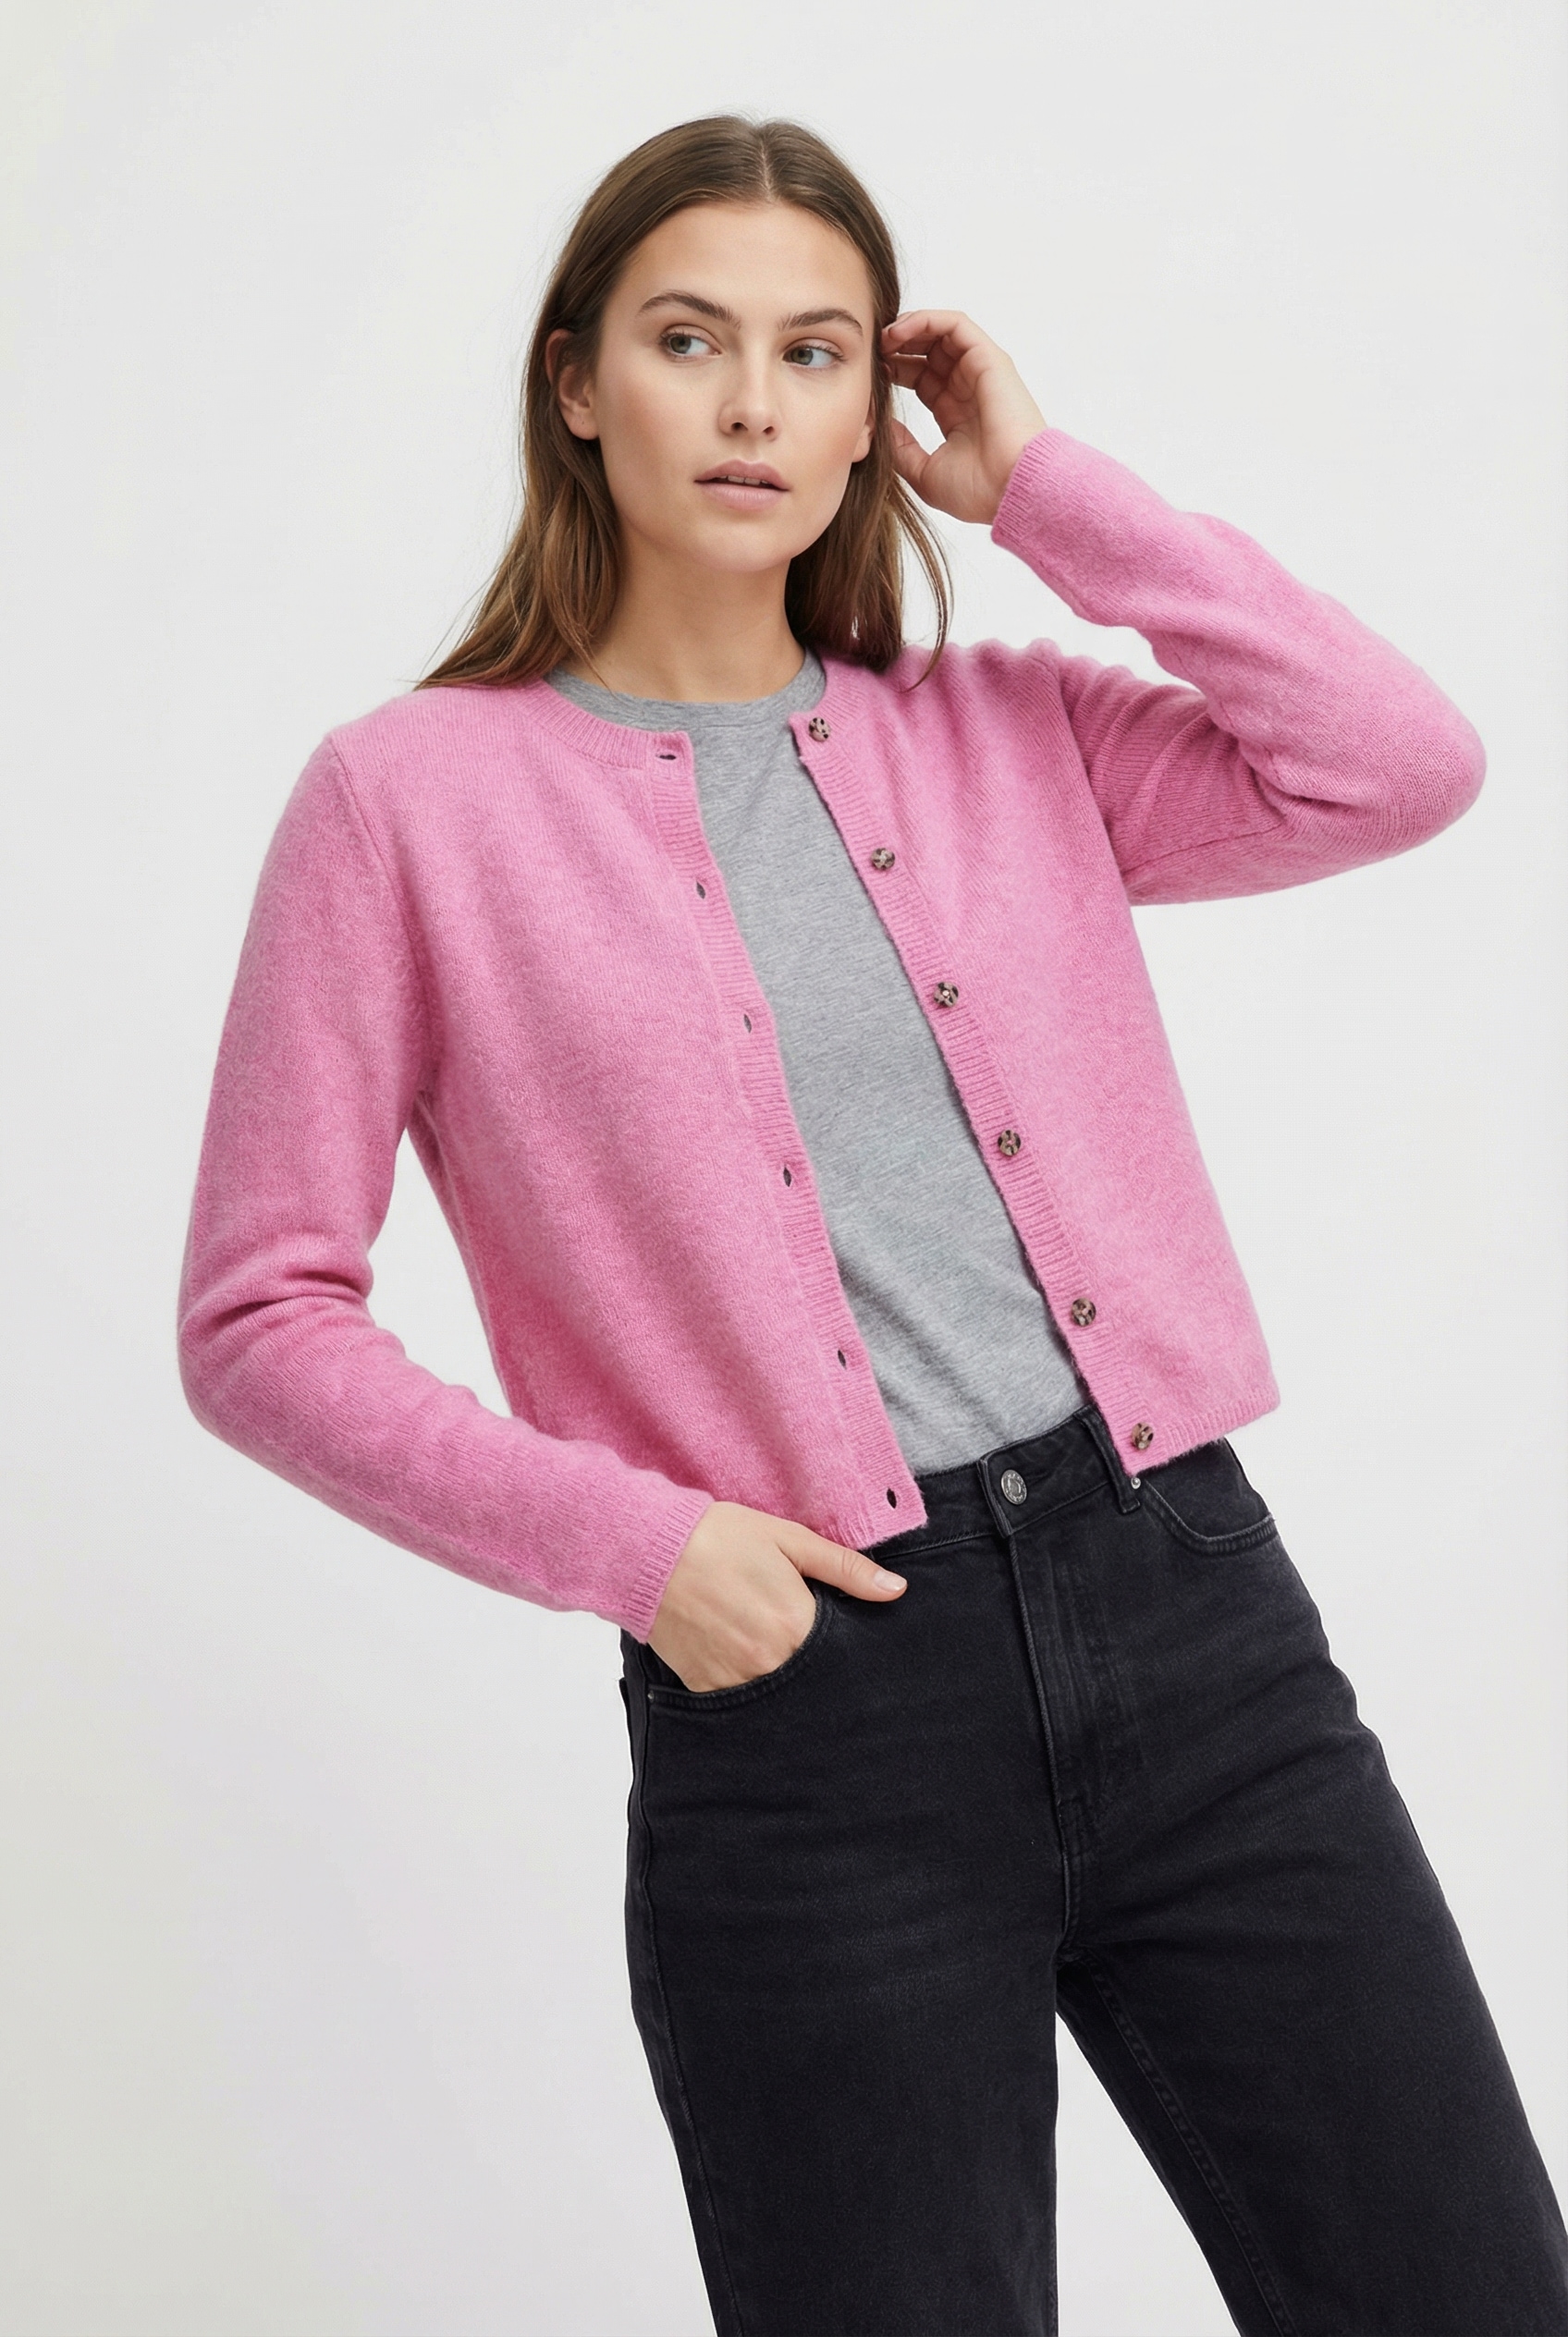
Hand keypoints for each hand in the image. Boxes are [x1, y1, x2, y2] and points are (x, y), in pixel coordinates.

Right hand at [647, 1500, 906, 1692]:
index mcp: (795, 1625)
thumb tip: (896, 1590)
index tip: (846, 1642)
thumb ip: (845, 1568)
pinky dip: (750, 1685)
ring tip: (774, 1648)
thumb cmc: (721, 1537)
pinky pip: (741, 1699)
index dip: (846, 1648)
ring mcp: (735, 1679)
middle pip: (812, 1679)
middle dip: (817, 1667)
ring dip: (784, 1679)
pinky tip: (746, 1658)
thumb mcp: (790, 1540)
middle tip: (811, 1647)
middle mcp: (768, 1661)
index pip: (841, 1655)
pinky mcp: (705, 1687)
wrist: (650, 1550)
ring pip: (778, 1695)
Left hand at [881, 310, 1046, 526]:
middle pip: (928, 352)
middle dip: (897, 346)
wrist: (1011, 490)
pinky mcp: (989, 359)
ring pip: (941, 332)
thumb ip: (901, 449)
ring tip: (883, 338)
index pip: (921, 378)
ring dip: (908, 328)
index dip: (894, 370)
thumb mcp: (924, 473)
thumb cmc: (978, 491)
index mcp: (955, 413)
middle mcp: (968, 389)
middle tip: (872, 351)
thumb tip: (878, 427)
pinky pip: (955, 324)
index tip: (871, 375)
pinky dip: (926, 320)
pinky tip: (899, 332)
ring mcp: (980, 372)